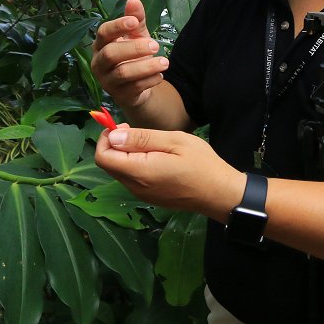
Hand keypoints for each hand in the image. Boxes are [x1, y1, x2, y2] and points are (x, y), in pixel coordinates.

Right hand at [90, 0, 168, 107]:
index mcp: (101, 44)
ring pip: (123, 73)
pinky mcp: (119, 96)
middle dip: (134, 48)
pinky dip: (149, 80)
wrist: (136, 86)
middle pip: (111, 54)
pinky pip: (134, 88)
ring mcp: (107, 81)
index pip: (103, 32)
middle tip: (155, 45)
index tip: (133, 21)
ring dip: (146, 67)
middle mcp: (99, 63)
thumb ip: (136, 20)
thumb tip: (134, 0)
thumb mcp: (136, 36)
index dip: (117, 26)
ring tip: (165, 62)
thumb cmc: (133, 55)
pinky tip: (160, 75)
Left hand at [95, 125, 243, 219]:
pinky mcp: (149, 197)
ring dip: (125, 155)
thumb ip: (142, 138)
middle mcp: (135, 187)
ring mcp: (142, 194)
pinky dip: (134, 165)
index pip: (103, 157)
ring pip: (120, 171)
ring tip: (150, 143)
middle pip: (109, 165)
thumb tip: (113, 136)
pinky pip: (132, 179)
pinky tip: (155, 157)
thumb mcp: (174, 141)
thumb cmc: (201, 164)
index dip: (106, 139)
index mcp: (140, 171)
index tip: (123, 126)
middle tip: (135, 131)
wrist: (219, 193)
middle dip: (115, 145)